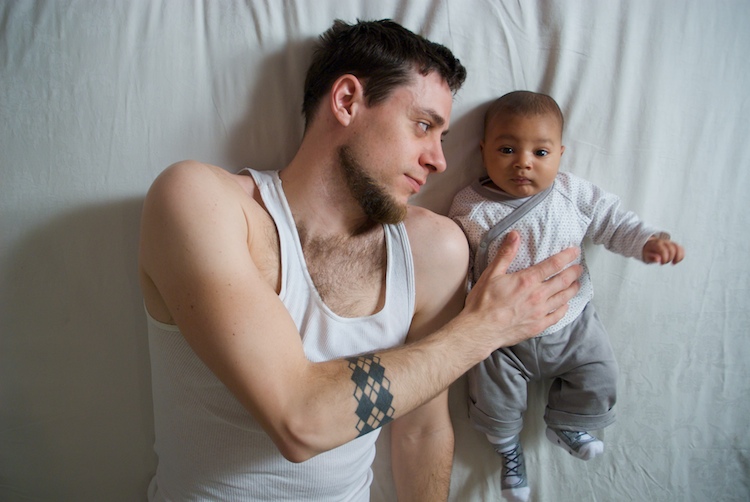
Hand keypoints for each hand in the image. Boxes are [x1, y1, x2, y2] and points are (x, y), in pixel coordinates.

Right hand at [462, 231, 581, 354]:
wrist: (480, 329)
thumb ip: (506, 254)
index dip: (567, 256)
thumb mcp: (492, 273)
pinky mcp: (538, 326)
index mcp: (527, 280)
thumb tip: (515, 235)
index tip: (575, 252)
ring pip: (564, 298)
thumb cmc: (483, 302)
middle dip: (574, 272)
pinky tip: (565, 305)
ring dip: (572, 289)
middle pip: (563, 281)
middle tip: (579, 268)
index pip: (553, 264)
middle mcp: (538, 295)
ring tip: (576, 284)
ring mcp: (540, 312)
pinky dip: (564, 308)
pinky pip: (557, 316)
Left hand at [643, 237, 684, 264]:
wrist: (649, 245)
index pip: (663, 250)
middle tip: (664, 263)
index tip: (661, 263)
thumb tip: (658, 259)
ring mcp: (670, 242)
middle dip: (670, 258)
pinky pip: (681, 248)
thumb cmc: (647, 252)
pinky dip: (681, 255)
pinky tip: (676, 261)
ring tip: (673, 263)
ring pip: (678, 247)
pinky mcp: (674, 244)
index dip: (664, 258)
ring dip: (678, 257)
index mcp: (656, 244)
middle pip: (672, 249)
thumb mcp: (646, 256)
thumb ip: (651, 257)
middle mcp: (664, 242)